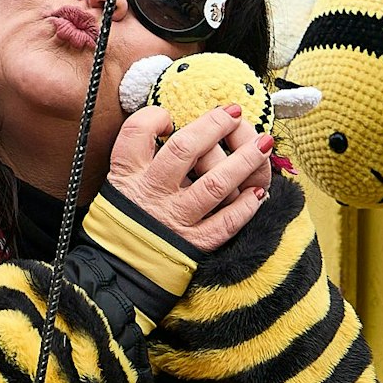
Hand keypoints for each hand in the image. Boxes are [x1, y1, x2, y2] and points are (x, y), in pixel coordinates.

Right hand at [108, 105, 274, 250]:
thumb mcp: (119, 184)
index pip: (137, 133)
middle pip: (184, 150)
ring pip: (214, 184)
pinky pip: (225, 223)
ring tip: (263, 143)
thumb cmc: (126, 220)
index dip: (155, 117)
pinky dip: (244, 207)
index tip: (170, 116)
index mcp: (129, 175)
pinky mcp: (193, 243)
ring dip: (244, 161)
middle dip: (214, 126)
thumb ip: (140, 156)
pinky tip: (258, 192)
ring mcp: (175, 218)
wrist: (119, 270)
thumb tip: (170, 125)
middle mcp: (152, 193)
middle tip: (234, 113)